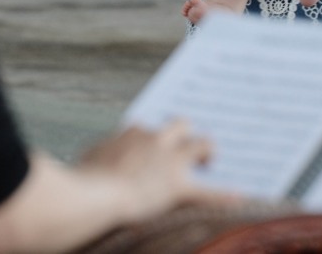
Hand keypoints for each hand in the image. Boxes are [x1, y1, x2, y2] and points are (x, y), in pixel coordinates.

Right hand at [78, 121, 218, 218]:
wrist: (92, 194)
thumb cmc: (82, 180)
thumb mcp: (89, 159)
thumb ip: (102, 153)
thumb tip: (98, 157)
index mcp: (131, 134)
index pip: (148, 127)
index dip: (157, 133)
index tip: (161, 138)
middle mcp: (153, 140)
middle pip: (179, 124)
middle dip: (187, 133)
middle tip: (191, 142)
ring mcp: (167, 161)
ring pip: (200, 144)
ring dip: (208, 150)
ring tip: (213, 157)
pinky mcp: (177, 187)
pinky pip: (207, 192)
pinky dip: (223, 196)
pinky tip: (239, 197)